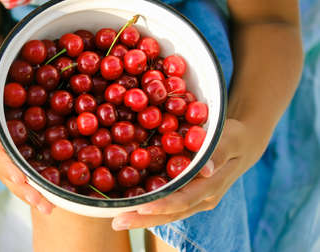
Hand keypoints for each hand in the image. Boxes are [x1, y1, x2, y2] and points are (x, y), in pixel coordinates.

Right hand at [0, 84, 54, 213]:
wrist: (1, 107)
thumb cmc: (2, 98)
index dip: (7, 167)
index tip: (21, 178)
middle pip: (9, 176)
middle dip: (25, 191)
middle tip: (43, 203)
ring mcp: (7, 164)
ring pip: (18, 184)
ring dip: (33, 197)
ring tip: (50, 208)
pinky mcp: (20, 167)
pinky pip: (27, 181)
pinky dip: (38, 191)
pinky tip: (54, 200)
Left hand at [111, 119, 265, 229]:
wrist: (242, 145)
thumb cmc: (236, 138)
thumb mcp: (232, 138)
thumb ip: (219, 151)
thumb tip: (205, 169)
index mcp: (212, 187)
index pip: (185, 200)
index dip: (163, 205)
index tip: (141, 207)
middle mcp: (202, 198)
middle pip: (171, 213)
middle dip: (144, 219)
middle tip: (117, 221)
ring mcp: (194, 199)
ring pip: (166, 212)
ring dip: (142, 217)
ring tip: (117, 219)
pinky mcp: (186, 193)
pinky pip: (165, 202)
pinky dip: (147, 205)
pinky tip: (126, 204)